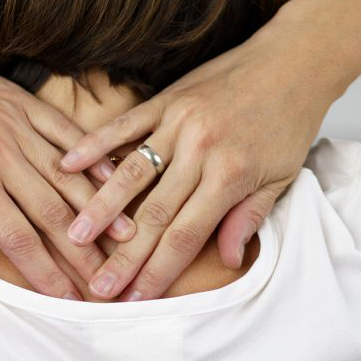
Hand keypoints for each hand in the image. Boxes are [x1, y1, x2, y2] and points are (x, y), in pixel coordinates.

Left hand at [0, 7, 133, 299]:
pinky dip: (91, 154)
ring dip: (100, 208)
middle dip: (84, 252)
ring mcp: (16, 126)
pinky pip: (66, 131)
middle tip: (108, 280)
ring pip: (68, 175)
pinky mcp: (23, 103)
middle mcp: (1, 155)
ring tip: (126, 237)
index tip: (67, 299)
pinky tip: (112, 176)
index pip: (19, 237)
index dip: (46, 272)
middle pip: (53, 213)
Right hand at [58, 2, 336, 300]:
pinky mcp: (164, 100)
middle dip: (124, 254)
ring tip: (75, 236)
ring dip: (101, 206)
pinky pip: (124, 126)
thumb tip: (228, 260)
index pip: (187, 234)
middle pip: (154, 212)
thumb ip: (249, 216)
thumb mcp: (282, 176)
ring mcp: (178, 122)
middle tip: (98, 286)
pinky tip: (68, 164)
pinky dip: (95, 145)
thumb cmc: (288, 122)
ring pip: (131, 171)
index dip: (159, 270)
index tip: (135, 298)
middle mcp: (199, 150)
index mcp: (230, 175)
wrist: (292, 62)